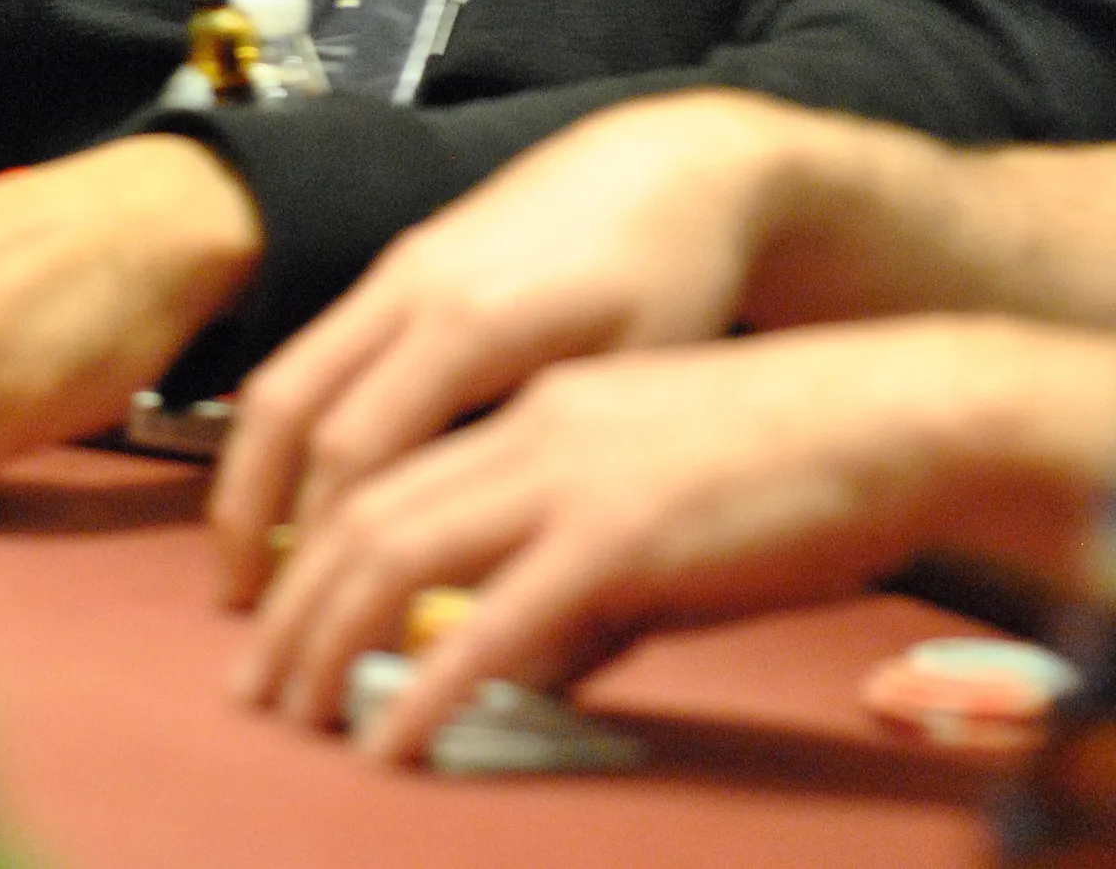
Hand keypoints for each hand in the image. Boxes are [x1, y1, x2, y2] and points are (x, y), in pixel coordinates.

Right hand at [213, 91, 814, 603]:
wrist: (673, 162)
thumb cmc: (673, 275)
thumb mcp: (633, 382)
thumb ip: (548, 471)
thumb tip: (491, 578)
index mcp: (471, 321)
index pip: (357, 448)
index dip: (321, 544)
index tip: (306, 624)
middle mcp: (413, 285)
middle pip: (285, 405)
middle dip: (249, 512)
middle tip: (239, 607)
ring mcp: (402, 266)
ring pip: (288, 370)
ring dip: (255, 468)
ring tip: (250, 561)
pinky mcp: (406, 260)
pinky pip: (321, 348)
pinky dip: (293, 423)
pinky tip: (305, 487)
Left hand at [234, 316, 1115, 755]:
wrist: (888, 415)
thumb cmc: (789, 466)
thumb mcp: (656, 511)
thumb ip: (582, 586)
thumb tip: (525, 673)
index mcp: (536, 406)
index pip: (384, 464)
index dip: (312, 542)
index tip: (278, 614)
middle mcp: (531, 427)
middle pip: (363, 508)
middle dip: (293, 603)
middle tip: (257, 687)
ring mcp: (571, 475)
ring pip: (398, 549)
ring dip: (328, 637)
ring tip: (295, 713)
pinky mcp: (619, 537)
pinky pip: (491, 624)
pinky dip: (425, 687)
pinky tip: (392, 740)